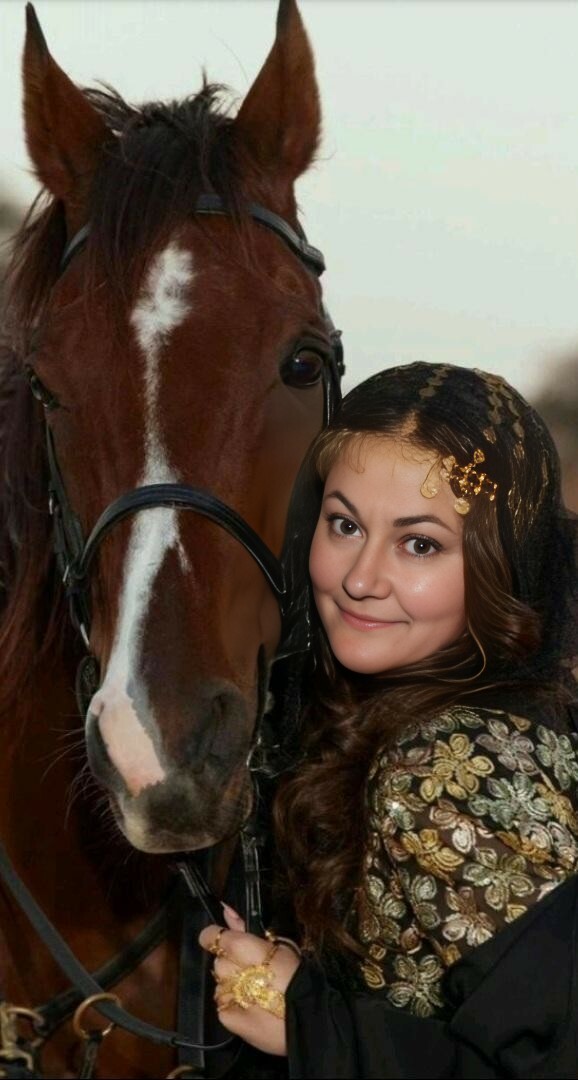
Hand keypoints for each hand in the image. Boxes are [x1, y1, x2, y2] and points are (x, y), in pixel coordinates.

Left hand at [198, 905, 300, 1055]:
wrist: (305, 1020)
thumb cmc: (297, 977)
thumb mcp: (279, 945)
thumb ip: (246, 929)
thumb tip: (226, 910)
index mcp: (239, 947)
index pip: (210, 936)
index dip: (217, 937)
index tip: (228, 943)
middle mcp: (226, 970)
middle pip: (219, 962)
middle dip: (232, 964)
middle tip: (254, 972)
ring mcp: (224, 994)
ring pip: (220, 983)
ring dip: (233, 985)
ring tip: (257, 993)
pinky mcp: (225, 1016)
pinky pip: (223, 1004)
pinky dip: (234, 1004)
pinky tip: (253, 1008)